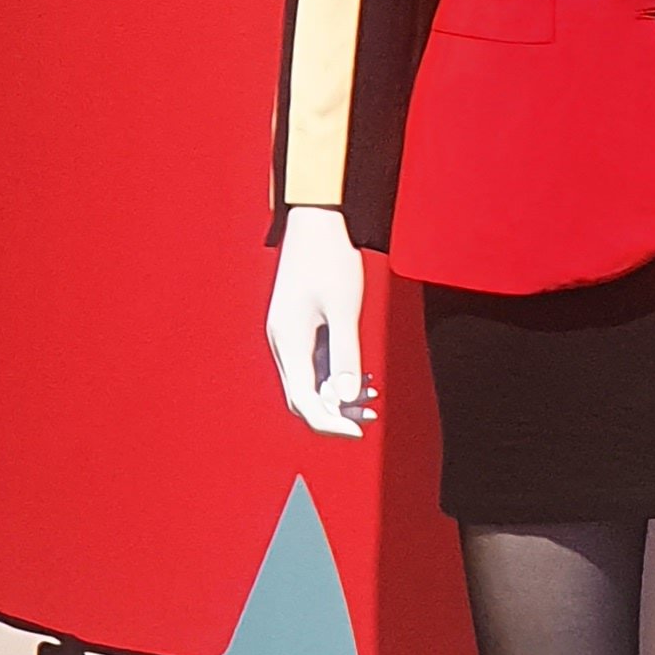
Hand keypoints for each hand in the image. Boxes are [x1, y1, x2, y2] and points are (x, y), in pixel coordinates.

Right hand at [268, 205, 375, 437]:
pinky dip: (333, 377)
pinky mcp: (296, 326)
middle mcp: (282, 343)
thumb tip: (346, 396)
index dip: (329, 423)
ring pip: (308, 382)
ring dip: (336, 397)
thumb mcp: (344, 309)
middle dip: (334, 414)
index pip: (304, 401)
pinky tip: (362, 380)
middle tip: (367, 421)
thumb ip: (345, 355)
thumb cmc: (330, 260)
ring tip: (371, 400)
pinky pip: (311, 364)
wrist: (314, 221)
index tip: (358, 433)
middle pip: (302, 397)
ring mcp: (287, 334)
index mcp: (289, 342)